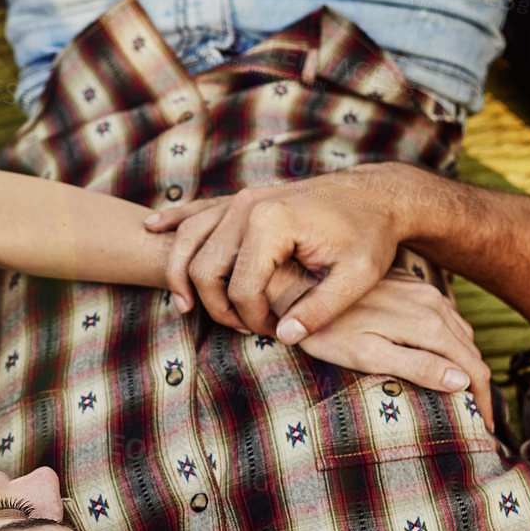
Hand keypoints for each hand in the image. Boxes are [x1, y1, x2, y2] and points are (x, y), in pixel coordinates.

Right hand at [143, 165, 414, 339]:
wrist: (378, 194)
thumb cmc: (370, 235)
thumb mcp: (357, 277)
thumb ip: (321, 309)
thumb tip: (285, 335)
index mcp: (272, 223)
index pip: (240, 287)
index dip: (251, 320)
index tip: (275, 333)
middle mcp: (248, 206)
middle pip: (205, 268)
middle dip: (217, 307)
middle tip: (243, 329)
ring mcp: (242, 199)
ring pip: (189, 241)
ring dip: (180, 275)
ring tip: (184, 307)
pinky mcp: (243, 198)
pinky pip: (198, 211)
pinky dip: (173, 221)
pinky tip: (151, 227)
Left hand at [277, 270, 494, 430]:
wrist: (301, 286)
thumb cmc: (327, 330)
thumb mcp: (368, 355)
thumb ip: (416, 366)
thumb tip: (461, 381)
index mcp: (428, 324)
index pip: (472, 368)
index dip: (482, 400)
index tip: (483, 426)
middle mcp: (432, 303)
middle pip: (471, 350)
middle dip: (479, 386)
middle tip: (479, 418)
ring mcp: (422, 291)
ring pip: (460, 333)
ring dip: (466, 362)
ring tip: (465, 393)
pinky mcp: (410, 285)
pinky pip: (444, 317)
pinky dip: (451, 341)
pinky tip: (443, 356)